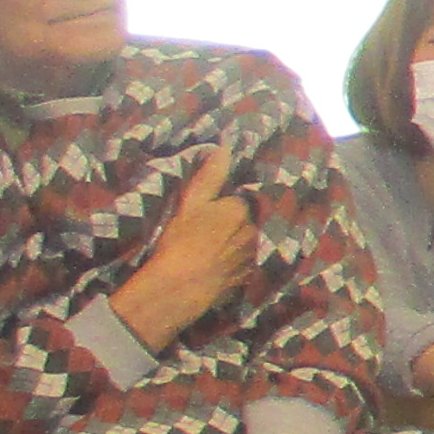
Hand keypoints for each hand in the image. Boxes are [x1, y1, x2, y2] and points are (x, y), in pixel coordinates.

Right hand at [110, 149, 256, 350]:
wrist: (181, 286)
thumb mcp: (191, 203)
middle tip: (205, 234)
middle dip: (230, 225)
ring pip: (244, 242)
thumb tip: (225, 148)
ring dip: (233, 244)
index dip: (220, 207)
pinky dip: (233, 263)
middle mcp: (252, 231)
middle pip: (242, 222)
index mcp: (239, 210)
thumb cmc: (182, 241)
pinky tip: (216, 268)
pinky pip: (242, 264)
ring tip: (209, 252)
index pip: (235, 202)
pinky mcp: (247, 278)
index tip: (205, 216)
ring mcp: (251, 256)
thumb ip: (210, 176)